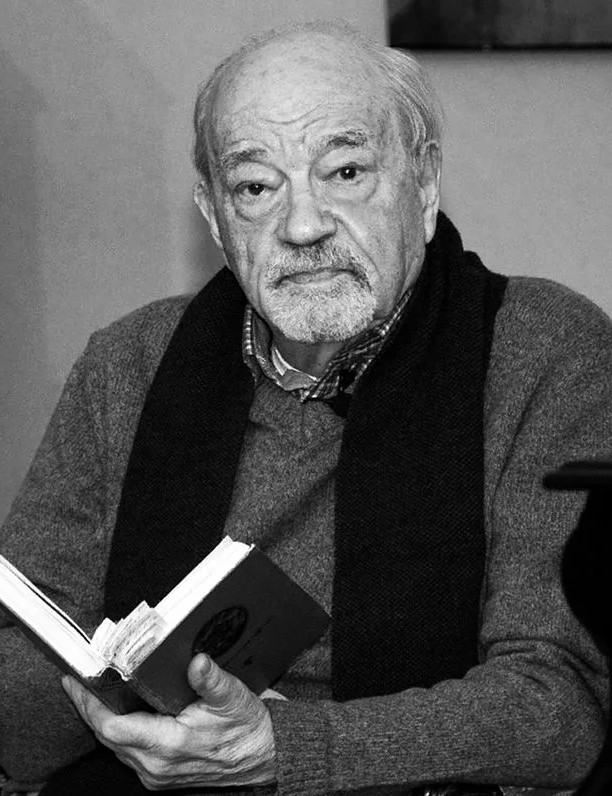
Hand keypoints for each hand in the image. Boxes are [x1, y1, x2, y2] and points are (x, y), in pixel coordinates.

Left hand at [62, 653, 276, 789]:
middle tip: (76, 679)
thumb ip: (211, 679)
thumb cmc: (247, 728)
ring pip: (114, 745)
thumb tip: (197, 661)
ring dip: (100, 719)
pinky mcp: (158, 773)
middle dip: (88, 707)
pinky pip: (126, 751)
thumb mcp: (233, 697)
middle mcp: (156, 764)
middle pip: (106, 736)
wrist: (262, 757)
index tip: (75, 682)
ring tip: (91, 689)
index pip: (113, 728)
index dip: (90, 705)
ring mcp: (155, 772)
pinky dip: (116, 729)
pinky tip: (115, 709)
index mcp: (170, 745)